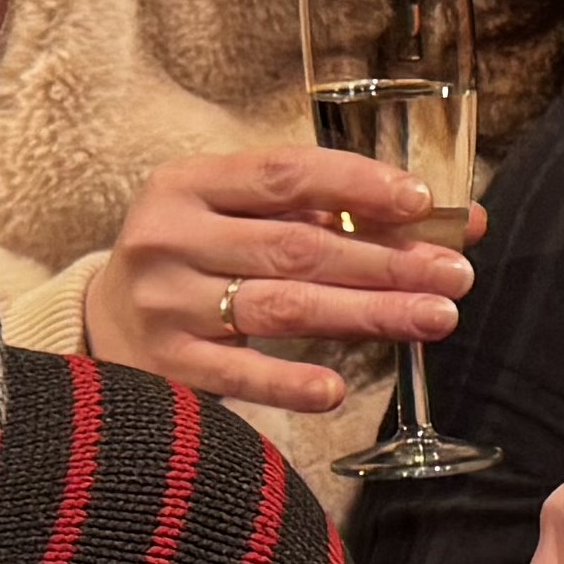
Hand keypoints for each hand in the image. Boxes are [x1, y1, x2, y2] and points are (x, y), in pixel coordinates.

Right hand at [79, 147, 482, 415]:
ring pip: (280, 307)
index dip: (356, 185)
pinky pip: (237, 376)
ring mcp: (163, 303)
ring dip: (366, 313)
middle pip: (295, 247)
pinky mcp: (163, 366)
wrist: (102, 325)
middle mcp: (169, 237)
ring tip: (434, 319)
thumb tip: (460, 221)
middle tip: (455, 275)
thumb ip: (331, 214)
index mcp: (189, 184)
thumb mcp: (240, 219)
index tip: (423, 202)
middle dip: (385, 261)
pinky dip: (288, 382)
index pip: (284, 173)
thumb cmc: (197, 260)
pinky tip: (336, 390)